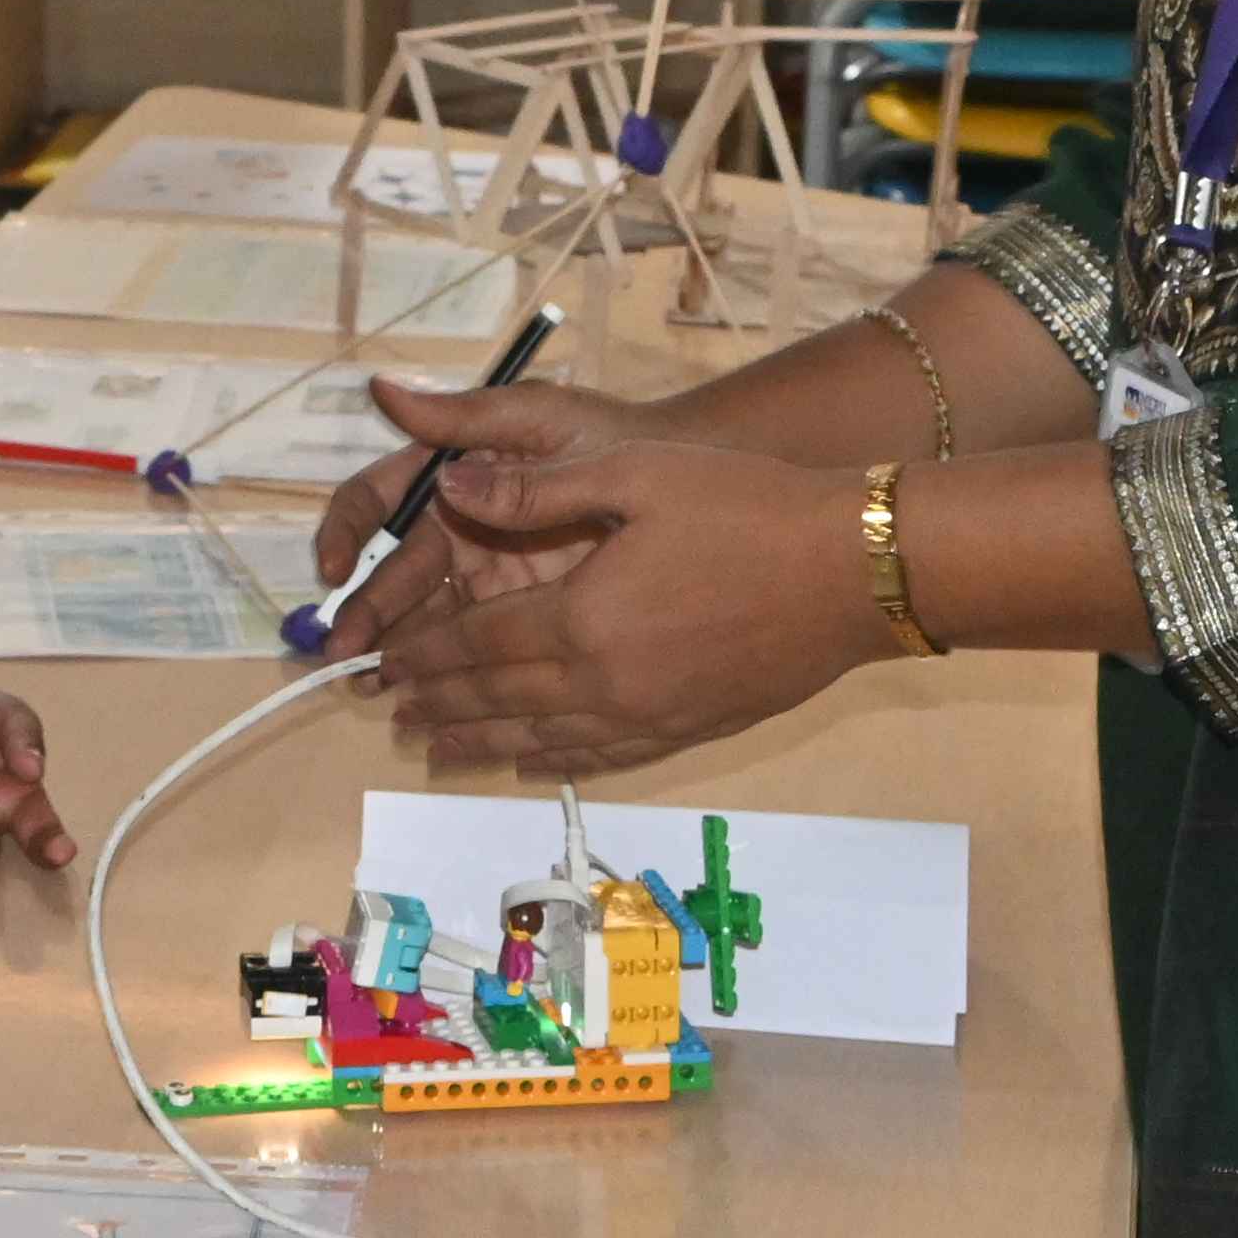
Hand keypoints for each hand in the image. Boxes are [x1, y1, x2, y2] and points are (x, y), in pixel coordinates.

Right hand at [304, 378, 663, 661]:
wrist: (689, 479)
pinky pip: (467, 648)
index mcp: (447, 476)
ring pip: (420, 617)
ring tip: (369, 685)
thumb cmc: (607, 436)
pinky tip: (424, 699)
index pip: (375, 503)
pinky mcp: (514, 618)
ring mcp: (482, 577)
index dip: (344, 532)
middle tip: (343, 651)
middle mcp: (453, 528)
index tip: (333, 567)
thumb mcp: (535, 419)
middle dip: (364, 611)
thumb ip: (463, 418)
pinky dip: (439, 672)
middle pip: (392, 573)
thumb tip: (381, 390)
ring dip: (389, 649)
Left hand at [370, 440, 897, 774]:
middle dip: (440, 706)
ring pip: (543, 741)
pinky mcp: (690, 730)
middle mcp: (606, 682)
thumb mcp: (634, 473)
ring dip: (481, 744)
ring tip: (434, 750)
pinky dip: (553, 761)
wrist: (854, 571)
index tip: (383, 663)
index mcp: (583, 616)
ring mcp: (650, 716)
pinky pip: (602, 756)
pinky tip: (529, 763)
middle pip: (501, 701)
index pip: (479, 643)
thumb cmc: (746, 506)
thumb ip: (535, 490)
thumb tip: (446, 487)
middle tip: (389, 713)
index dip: (426, 654)